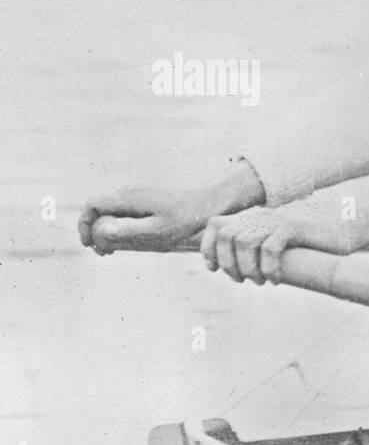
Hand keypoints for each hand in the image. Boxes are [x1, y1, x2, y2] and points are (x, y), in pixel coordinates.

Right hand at [79, 162, 264, 254]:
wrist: (209, 204)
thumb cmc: (186, 219)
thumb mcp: (158, 230)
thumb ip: (129, 231)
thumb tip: (101, 231)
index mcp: (129, 197)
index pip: (92, 205)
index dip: (84, 224)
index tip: (89, 244)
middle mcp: (130, 192)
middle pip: (99, 209)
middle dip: (95, 230)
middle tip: (104, 253)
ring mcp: (137, 194)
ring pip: (111, 211)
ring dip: (107, 229)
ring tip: (112, 250)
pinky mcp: (145, 199)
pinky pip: (123, 212)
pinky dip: (120, 225)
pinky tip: (127, 241)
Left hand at [200, 203, 352, 284]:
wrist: (344, 227)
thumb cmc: (312, 241)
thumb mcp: (279, 242)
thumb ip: (259, 246)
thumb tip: (238, 267)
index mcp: (253, 217)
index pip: (215, 224)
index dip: (208, 247)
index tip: (213, 269)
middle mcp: (261, 215)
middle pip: (225, 236)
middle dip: (228, 264)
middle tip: (242, 280)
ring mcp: (276, 219)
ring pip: (243, 243)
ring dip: (247, 268)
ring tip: (259, 282)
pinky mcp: (292, 227)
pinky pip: (269, 249)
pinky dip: (269, 268)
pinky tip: (276, 280)